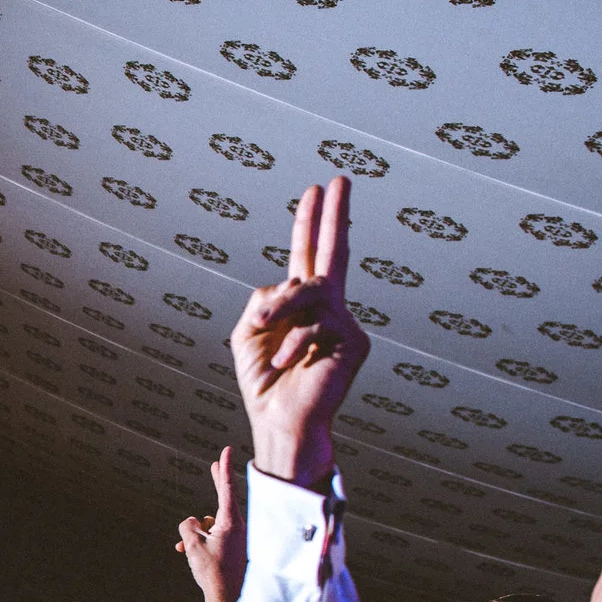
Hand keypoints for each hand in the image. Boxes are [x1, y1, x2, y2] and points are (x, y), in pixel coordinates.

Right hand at [175, 446, 246, 601]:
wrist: (227, 598)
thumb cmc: (212, 571)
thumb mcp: (192, 545)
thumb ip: (188, 526)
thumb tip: (192, 521)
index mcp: (230, 522)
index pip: (227, 488)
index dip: (224, 468)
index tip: (226, 451)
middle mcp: (237, 527)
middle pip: (224, 499)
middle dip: (217, 483)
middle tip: (215, 465)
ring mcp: (237, 539)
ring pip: (213, 525)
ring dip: (197, 532)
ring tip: (184, 549)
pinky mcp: (235, 550)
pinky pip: (215, 538)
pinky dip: (202, 541)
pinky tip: (187, 553)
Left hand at [232, 178, 367, 487]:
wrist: (281, 421)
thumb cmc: (265, 383)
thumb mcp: (248, 333)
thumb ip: (264, 300)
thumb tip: (289, 285)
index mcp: (300, 305)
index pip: (306, 256)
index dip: (308, 223)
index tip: (314, 190)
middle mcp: (326, 308)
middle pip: (332, 252)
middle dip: (333, 215)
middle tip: (338, 180)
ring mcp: (343, 322)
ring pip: (309, 290)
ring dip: (280, 311)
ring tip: (263, 338)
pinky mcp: (354, 341)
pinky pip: (315, 324)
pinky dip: (292, 343)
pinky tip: (286, 363)